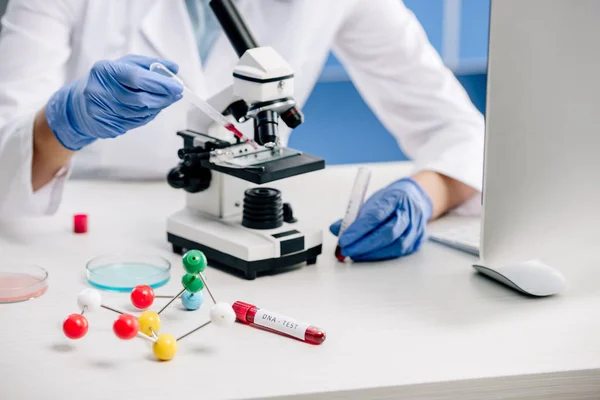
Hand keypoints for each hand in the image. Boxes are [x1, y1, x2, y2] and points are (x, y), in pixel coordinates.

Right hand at [46, 54, 182, 150]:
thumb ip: (149, 65)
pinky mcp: (105, 125)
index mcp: (105, 70)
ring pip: (140, 113)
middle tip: (176, 95)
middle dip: (163, 98)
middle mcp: (100, 90)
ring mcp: (101, 110)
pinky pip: (135, 123)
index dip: (160, 84)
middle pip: (141, 99)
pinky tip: (148, 110)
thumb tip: (173, 69)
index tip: (177, 86)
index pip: (137, 77)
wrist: (78, 105)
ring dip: (157, 108)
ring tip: (162, 101)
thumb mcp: (123, 65)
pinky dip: (146, 117)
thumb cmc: (105, 81)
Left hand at [330, 177, 432, 260]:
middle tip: (346, 250)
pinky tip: (369, 255)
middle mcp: (408, 213)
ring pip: (395, 245)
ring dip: (372, 253)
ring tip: (355, 254)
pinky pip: (399, 252)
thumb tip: (335, 229)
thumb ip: (353, 216)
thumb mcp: (371, 201)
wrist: (414, 199)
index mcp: (394, 198)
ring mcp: (415, 228)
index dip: (358, 230)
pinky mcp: (417, 241)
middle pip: (387, 233)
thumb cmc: (390, 201)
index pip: (375, 216)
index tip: (343, 239)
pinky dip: (382, 255)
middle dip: (364, 245)